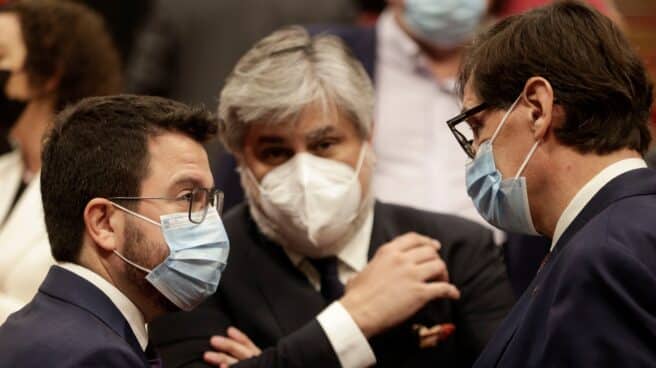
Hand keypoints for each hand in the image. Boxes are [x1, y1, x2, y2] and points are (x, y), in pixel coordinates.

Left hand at [203, 327, 261, 367]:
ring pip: (236, 363)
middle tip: (213, 340)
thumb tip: (229, 340)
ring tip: (207, 355)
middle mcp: (257, 364)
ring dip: (222, 358)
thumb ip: (247, 354)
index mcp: (260, 359)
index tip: (229, 330)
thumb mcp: (258, 360)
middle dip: (228, 345)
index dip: (240, 338)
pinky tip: (221, 367)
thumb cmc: (262, 365)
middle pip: (242, 353)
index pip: (249, 346)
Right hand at [339, 232, 459, 337]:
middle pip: (430, 251)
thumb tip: (358, 278)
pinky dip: (451, 291)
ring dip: (444, 274)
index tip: (434, 246)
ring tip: (443, 282)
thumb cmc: (355, 297)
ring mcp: (412, 275)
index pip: (414, 238)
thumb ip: (368, 271)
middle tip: (437, 270)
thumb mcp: (360, 273)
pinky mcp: (420, 293)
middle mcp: (402, 260)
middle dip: (436, 259)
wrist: (357, 313)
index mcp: (388, 252)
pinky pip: (443, 288)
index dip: (427, 241)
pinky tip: (453, 295)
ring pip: (439, 265)